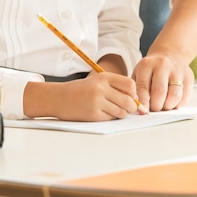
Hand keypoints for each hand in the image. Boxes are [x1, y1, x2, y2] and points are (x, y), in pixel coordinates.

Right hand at [24, 72, 138, 120]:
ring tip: (112, 110)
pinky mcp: (93, 114)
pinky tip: (102, 113)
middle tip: (128, 108)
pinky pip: (110, 118)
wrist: (59, 98)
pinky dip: (110, 118)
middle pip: (128, 101)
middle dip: (131, 107)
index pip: (130, 84)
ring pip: (121, 112)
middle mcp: (101, 88)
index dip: (134, 93)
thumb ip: (116, 87)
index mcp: (104, 77)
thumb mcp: (98, 82)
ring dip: (120, 113)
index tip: (131, 96)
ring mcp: (97, 101)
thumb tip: (136, 100)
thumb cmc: (82, 90)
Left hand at [132, 53, 193, 111]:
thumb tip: (139, 108)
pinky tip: (172, 101)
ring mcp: (177, 70)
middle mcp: (163, 65)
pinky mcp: (189, 77)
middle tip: (154, 109)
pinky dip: (178, 104)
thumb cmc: (151, 69)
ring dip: (168, 106)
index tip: (143, 111)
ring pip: (174, 95)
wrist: (170, 55)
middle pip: (160, 91)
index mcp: (147, 65)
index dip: (143, 102)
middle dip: (156, 106)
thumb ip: (136, 90)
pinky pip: (185, 97)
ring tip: (163, 105)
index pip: (144, 86)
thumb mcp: (139, 74)